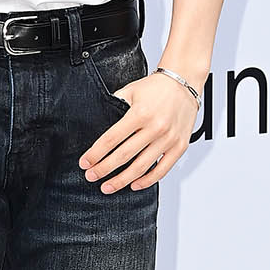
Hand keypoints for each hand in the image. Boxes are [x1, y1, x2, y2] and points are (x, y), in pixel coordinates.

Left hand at [78, 69, 200, 192]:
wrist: (184, 82)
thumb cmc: (156, 88)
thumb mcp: (130, 90)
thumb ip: (114, 105)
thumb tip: (96, 123)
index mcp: (140, 113)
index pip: (111, 139)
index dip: (95, 154)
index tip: (85, 163)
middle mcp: (155, 127)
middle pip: (123, 156)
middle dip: (103, 169)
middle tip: (91, 176)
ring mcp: (169, 139)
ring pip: (141, 167)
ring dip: (122, 180)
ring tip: (108, 186)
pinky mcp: (180, 146)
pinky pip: (162, 170)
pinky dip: (147, 180)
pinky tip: (134, 184)